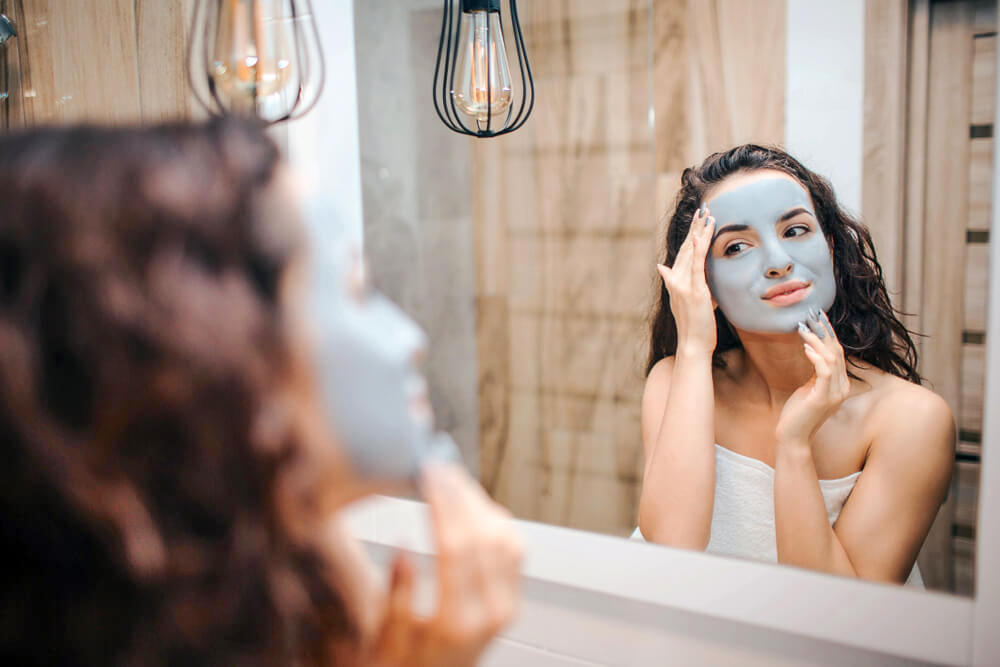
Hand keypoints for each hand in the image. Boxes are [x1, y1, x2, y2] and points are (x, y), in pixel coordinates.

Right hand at [366, 464, 522, 666]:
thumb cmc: (403, 666)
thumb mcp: (386, 637)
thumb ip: (396, 593)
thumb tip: (402, 547)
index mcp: (455, 622)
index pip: (455, 547)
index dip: (443, 504)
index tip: (429, 475)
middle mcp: (490, 613)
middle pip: (483, 536)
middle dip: (461, 494)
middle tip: (441, 466)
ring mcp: (506, 608)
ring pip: (505, 539)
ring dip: (481, 503)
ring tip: (454, 479)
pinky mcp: (512, 603)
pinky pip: (515, 551)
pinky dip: (498, 521)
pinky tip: (477, 506)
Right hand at [657, 205, 716, 355]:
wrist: (693, 344)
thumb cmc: (696, 325)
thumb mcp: (689, 301)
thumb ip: (684, 283)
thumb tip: (664, 268)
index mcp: (676, 281)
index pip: (684, 252)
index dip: (691, 234)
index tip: (698, 219)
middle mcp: (676, 280)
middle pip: (687, 248)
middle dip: (695, 228)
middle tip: (704, 208)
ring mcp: (683, 285)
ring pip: (691, 252)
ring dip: (700, 232)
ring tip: (708, 215)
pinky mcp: (693, 290)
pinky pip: (696, 264)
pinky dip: (699, 248)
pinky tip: (701, 235)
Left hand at [775, 309, 849, 447]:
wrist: (793, 436)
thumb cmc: (798, 412)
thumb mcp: (810, 387)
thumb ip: (816, 372)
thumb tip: (814, 350)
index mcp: (841, 384)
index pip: (838, 352)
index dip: (829, 333)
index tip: (818, 316)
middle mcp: (842, 387)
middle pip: (837, 351)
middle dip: (824, 330)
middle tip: (811, 314)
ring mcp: (835, 393)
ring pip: (831, 358)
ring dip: (816, 340)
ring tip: (803, 327)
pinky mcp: (823, 398)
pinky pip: (824, 370)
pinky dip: (815, 356)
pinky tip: (805, 347)